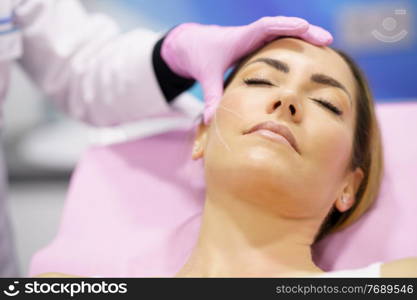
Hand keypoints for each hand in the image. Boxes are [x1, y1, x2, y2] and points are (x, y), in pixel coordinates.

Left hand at [161, 16, 332, 123]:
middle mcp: (251, 35)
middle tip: (326, 38)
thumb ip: (212, 97)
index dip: (284, 26)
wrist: (192, 45)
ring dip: (304, 36)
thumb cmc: (201, 56)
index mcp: (240, 38)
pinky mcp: (258, 45)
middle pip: (281, 27)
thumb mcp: (206, 77)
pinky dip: (296, 43)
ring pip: (284, 33)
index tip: (302, 27)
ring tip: (326, 43)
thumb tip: (213, 121)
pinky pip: (280, 40)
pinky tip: (311, 52)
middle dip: (304, 31)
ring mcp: (256, 39)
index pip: (264, 28)